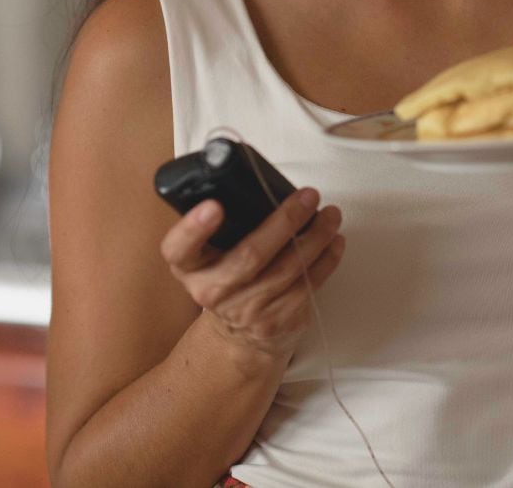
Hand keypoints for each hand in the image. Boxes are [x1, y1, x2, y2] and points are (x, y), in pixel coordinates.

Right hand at [158, 186, 346, 361]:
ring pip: (287, 269)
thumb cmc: (228, 276)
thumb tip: (260, 179)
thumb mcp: (210, 253)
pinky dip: (326, 260)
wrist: (238, 334)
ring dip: (316, 237)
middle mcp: (212, 291)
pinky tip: (334, 241)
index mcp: (189, 266)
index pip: (178, 248)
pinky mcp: (275, 321)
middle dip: (285, 221)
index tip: (213, 206)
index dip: (193, 228)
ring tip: (330, 214)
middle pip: (250, 255)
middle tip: (308, 196)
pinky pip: (307, 286)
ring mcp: (245, 310)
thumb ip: (224, 224)